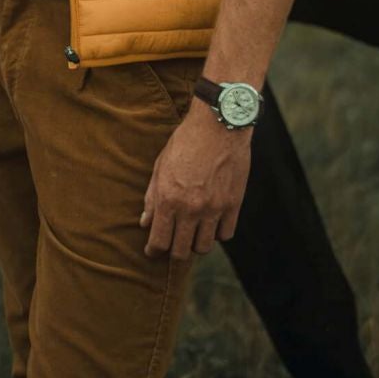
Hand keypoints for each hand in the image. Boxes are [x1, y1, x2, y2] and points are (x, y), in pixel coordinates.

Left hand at [140, 103, 250, 258]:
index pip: (159, 241)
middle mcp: (190, 209)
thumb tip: (145, 223)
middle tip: (172, 245)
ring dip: (196, 244)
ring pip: (204, 247)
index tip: (153, 251)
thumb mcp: (160, 165)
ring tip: (192, 234)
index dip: (154, 251)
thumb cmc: (185, 141)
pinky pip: (225, 234)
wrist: (218, 125)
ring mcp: (214, 209)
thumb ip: (152, 197)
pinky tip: (211, 224)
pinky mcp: (233, 205)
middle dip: (173, 252)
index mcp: (168, 199)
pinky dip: (217, 233)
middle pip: (181, 251)